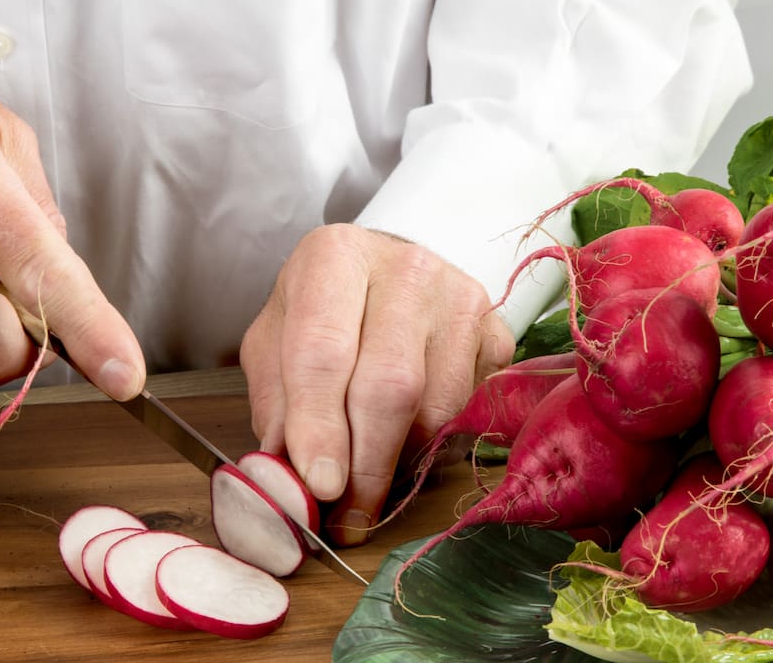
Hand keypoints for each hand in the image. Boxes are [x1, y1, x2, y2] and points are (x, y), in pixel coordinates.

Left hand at [240, 224, 514, 545]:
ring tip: (367, 476)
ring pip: (436, 406)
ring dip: (400, 460)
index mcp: (334, 257)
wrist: (385, 276)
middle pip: (390, 385)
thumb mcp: (275, 345)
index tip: (318, 486)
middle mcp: (405, 267)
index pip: (324, 351)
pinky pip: (470, 410)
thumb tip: (290, 480)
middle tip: (345, 515)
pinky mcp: (497, 331)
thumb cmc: (322, 314)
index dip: (319, 426)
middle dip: (366, 464)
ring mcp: (459, 297)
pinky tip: (406, 441)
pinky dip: (436, 444)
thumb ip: (276, 407)